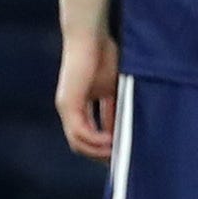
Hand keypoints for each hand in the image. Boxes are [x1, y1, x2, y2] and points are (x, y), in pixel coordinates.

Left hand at [54, 29, 119, 159]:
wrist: (92, 36)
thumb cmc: (105, 55)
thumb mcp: (116, 87)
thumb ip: (119, 108)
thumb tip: (130, 129)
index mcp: (80, 106)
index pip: (90, 135)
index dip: (105, 148)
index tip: (123, 156)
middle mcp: (70, 109)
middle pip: (82, 145)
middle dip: (102, 155)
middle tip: (122, 161)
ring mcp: (67, 107)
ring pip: (79, 143)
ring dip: (99, 152)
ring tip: (119, 153)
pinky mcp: (68, 103)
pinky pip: (81, 132)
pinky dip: (96, 141)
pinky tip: (112, 142)